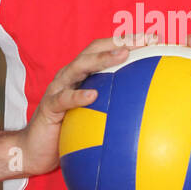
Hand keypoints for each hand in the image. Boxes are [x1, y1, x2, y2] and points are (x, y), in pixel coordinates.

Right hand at [19, 34, 153, 176]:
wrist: (34, 150)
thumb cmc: (69, 133)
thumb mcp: (96, 117)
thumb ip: (115, 108)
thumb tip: (152, 112)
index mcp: (84, 75)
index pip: (107, 50)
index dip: (129, 42)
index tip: (156, 39)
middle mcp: (71, 76)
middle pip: (95, 50)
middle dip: (121, 42)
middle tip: (145, 40)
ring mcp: (58, 88)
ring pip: (79, 66)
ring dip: (102, 59)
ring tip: (123, 55)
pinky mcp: (49, 107)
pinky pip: (63, 99)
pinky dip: (78, 96)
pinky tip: (93, 96)